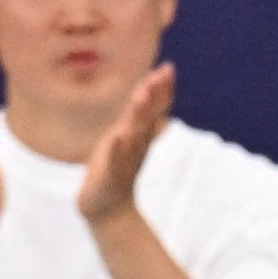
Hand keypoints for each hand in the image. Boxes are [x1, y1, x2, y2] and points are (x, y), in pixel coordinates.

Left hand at [78, 64, 177, 226]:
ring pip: (133, 135)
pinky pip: (115, 160)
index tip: (168, 68)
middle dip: (152, 97)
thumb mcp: (129, 136)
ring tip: (140, 97)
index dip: (162, 90)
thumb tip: (151, 85)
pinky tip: (118, 135)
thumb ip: (140, 113)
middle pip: (147, 118)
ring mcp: (124, 161)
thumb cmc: (116, 168)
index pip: (154, 109)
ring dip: (138, 117)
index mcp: (140, 135)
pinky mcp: (110, 176)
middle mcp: (136, 146)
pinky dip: (117, 148)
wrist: (109, 210)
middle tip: (158, 76)